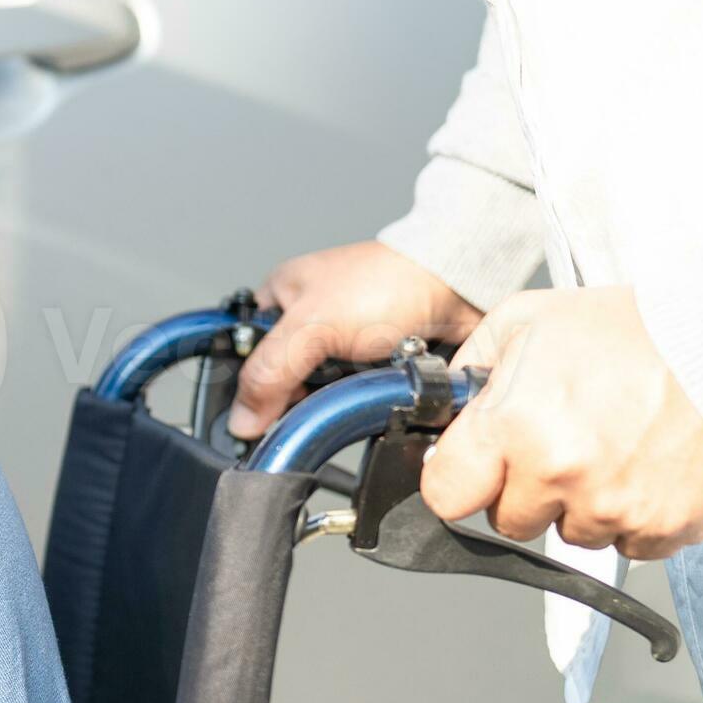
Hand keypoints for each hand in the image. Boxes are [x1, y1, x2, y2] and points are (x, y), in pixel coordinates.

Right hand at [226, 242, 486, 439]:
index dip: (248, 385)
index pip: (242, 352)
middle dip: (301, 391)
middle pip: (283, 378)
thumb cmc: (388, 283)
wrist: (460, 285)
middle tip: (317, 390)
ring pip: (321, 390)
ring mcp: (343, 340)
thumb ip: (270, 372)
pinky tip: (371, 387)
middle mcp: (308, 317)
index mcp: (280, 297)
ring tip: (353, 381)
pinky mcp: (374, 359)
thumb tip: (241, 419)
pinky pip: (355, 393)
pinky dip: (362, 396)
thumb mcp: (311, 327)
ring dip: (336, 394)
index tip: (258, 414)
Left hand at [421, 286, 702, 559]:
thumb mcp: (528, 319)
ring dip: (582, 503)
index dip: (460, 477)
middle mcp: (558, 475)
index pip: (446, 494)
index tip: (478, 465)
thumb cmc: (634, 325)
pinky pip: (627, 544)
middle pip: (509, 520)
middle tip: (561, 442)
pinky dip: (634, 515)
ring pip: (570, 534)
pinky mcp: (663, 527)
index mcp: (513, 427)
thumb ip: (474, 368)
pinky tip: (647, 466)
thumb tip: (446, 407)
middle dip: (525, 489)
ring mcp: (612, 507)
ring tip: (614, 445)